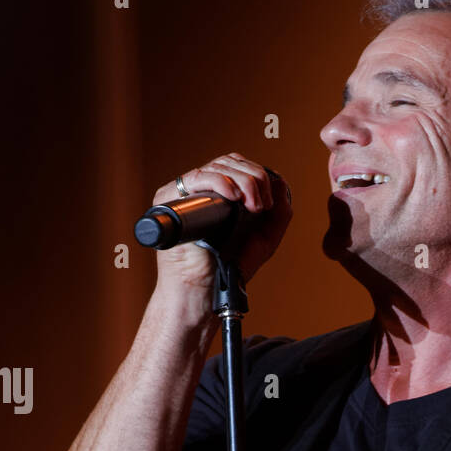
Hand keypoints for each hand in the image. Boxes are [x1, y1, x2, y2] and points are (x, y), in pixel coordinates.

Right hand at [151, 152, 291, 296]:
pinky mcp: (170, 197)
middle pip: (230, 162)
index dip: (257, 176)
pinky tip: (233, 197)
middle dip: (254, 178)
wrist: (205, 288)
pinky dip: (219, 182)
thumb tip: (279, 180)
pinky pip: (197, 177)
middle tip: (261, 206)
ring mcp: (187, 193)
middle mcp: (203, 190)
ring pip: (217, 166)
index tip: (268, 203)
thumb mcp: (265, 239)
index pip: (238, 167)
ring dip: (242, 181)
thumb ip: (279, 213)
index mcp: (221, 195)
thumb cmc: (228, 267)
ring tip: (251, 206)